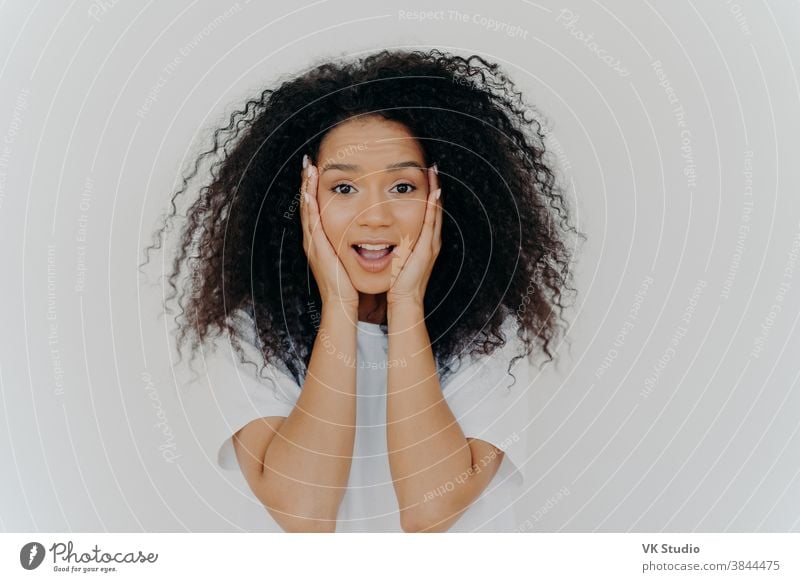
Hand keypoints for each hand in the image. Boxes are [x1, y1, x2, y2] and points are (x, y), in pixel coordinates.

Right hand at [300, 154, 359, 308]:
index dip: (313, 189)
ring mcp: (312, 243)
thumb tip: (362, 233)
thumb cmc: (347, 284)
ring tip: (307, 169)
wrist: (342, 303)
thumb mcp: (346, 258)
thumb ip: (349, 244)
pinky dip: (309, 206)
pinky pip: (311, 223)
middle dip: (307, 183)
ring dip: (306, 188)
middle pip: (307, 204)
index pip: (315, 208)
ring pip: (307, 210)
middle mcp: (313, 239)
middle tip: (308, 162)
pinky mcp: (317, 249)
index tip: (316, 170)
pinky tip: (309, 192)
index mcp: (320, 240)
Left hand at [387, 164, 441, 307]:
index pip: (427, 212)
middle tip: (433, 167)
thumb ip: (395, 244)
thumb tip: (385, 233)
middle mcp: (431, 240)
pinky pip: (431, 224)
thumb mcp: (397, 257)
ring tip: (434, 172)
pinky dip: (433, 208)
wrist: (404, 300)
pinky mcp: (427, 249)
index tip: (424, 175)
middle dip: (435, 187)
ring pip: (436, 212)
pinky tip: (433, 193)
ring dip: (436, 192)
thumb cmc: (397, 281)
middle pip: (435, 208)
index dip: (427, 193)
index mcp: (423, 241)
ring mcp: (431, 244)